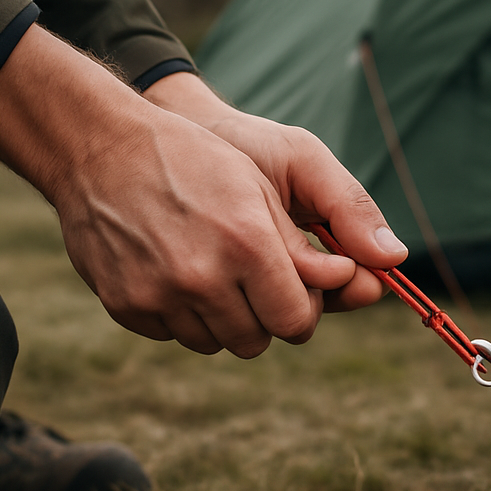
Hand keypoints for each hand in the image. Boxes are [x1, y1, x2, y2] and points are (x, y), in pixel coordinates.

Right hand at [0, 26, 401, 356]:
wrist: (102, 147)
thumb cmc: (204, 153)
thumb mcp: (286, 164)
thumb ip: (340, 217)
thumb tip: (389, 265)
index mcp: (248, 241)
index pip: (298, 319)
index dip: (307, 304)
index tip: (302, 281)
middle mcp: (202, 277)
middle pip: (260, 340)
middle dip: (269, 311)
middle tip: (257, 271)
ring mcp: (158, 296)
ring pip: (218, 343)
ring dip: (228, 315)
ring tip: (217, 264)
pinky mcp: (126, 307)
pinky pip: (175, 335)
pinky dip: (185, 312)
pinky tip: (179, 267)